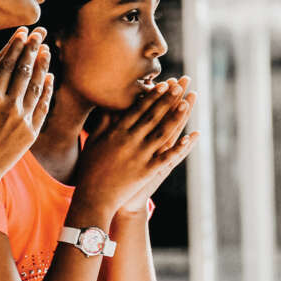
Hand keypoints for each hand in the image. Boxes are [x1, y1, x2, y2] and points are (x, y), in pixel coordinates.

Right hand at [0, 27, 53, 198]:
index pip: (6, 63)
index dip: (15, 46)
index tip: (22, 33)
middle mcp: (7, 104)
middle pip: (23, 69)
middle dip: (32, 48)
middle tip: (40, 33)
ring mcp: (21, 118)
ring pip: (36, 84)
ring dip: (42, 65)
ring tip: (46, 49)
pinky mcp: (31, 131)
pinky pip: (42, 105)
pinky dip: (48, 90)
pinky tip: (50, 77)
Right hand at [72, 77, 196, 218]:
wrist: (93, 197)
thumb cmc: (90, 168)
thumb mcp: (93, 141)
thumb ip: (103, 123)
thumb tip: (109, 104)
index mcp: (117, 132)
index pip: (138, 109)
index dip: (152, 96)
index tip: (163, 83)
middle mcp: (130, 141)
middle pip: (152, 117)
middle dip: (167, 100)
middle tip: (180, 84)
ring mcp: (139, 156)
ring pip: (162, 133)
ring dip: (176, 117)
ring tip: (187, 103)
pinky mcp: (146, 171)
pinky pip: (166, 158)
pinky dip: (179, 148)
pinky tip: (190, 138)